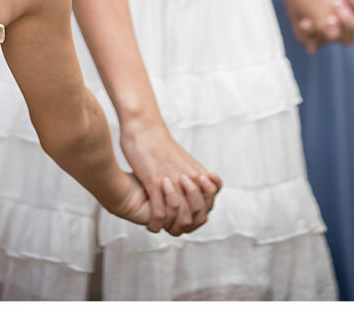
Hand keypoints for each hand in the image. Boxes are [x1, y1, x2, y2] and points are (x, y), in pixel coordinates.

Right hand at [119, 120, 221, 235]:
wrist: (144, 126)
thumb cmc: (160, 143)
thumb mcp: (184, 159)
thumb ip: (194, 174)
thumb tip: (198, 188)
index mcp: (198, 174)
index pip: (209, 205)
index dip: (200, 217)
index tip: (187, 219)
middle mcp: (189, 180)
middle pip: (199, 216)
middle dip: (187, 226)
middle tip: (174, 227)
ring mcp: (173, 182)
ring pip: (182, 219)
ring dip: (172, 227)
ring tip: (162, 227)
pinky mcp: (155, 183)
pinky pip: (160, 214)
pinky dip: (156, 225)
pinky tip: (151, 225)